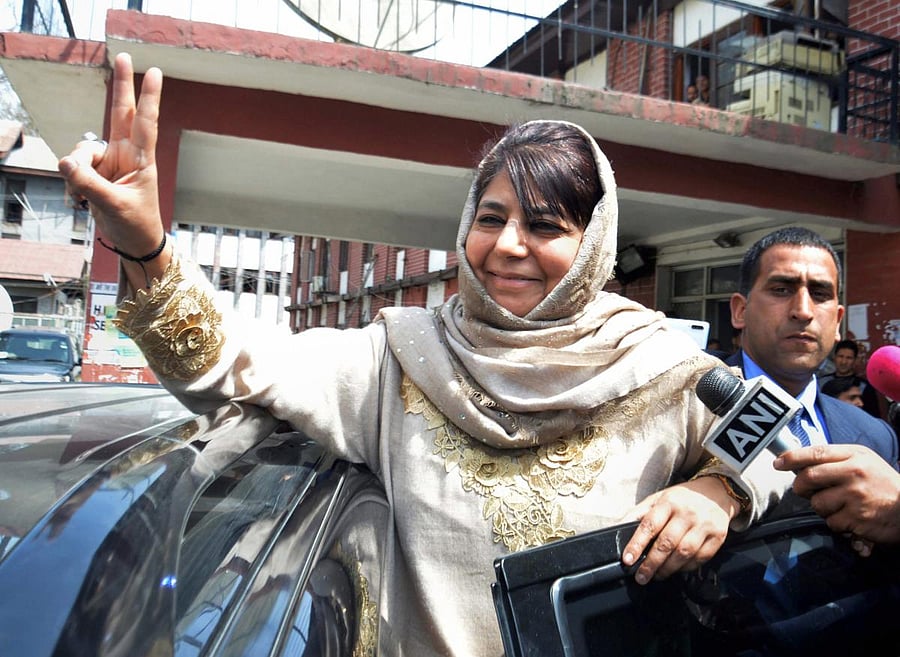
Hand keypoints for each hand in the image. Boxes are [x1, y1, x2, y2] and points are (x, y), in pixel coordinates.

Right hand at [57, 53, 168, 282]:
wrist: (133, 242)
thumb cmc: (134, 223)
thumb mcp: (113, 205)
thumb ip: (88, 184)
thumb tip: (66, 162)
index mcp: (142, 160)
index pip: (145, 123)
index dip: (148, 97)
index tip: (154, 72)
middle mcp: (126, 154)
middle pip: (120, 112)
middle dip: (122, 85)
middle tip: (124, 56)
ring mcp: (109, 161)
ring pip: (82, 149)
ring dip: (76, 170)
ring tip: (82, 195)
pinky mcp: (94, 172)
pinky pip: (73, 167)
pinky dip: (72, 182)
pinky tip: (79, 199)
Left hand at [619, 476, 735, 584]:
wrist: (717, 492)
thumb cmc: (682, 499)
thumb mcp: (659, 498)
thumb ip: (639, 513)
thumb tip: (618, 527)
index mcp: (669, 502)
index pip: (650, 525)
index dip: (637, 544)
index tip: (628, 559)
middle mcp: (687, 513)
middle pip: (667, 543)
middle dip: (651, 563)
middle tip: (641, 576)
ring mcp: (704, 525)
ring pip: (684, 553)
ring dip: (668, 569)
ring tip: (657, 575)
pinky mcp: (718, 537)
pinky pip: (700, 558)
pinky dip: (686, 567)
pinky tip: (676, 570)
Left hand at [774, 444, 899, 548]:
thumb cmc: (883, 484)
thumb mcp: (864, 461)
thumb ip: (835, 460)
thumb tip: (800, 463)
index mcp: (854, 456)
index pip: (816, 453)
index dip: (792, 457)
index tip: (778, 463)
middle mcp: (854, 473)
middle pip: (808, 477)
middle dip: (800, 487)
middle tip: (805, 490)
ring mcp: (855, 497)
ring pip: (817, 503)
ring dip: (822, 507)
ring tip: (839, 505)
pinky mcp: (857, 519)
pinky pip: (831, 522)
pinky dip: (836, 523)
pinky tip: (851, 518)